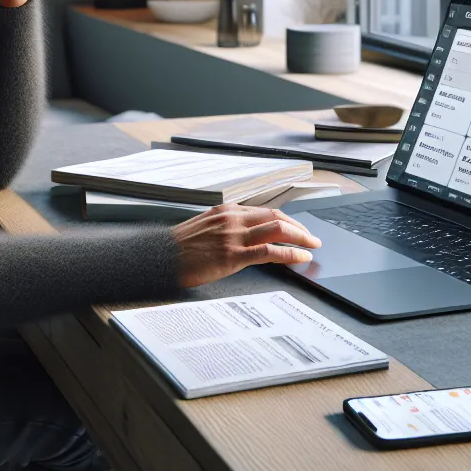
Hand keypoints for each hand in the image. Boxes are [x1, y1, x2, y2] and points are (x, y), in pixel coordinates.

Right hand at [172, 204, 322, 287]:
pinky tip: (301, 257)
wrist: (157, 258)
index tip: (297, 228)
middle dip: (299, 226)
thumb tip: (243, 237)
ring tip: (312, 246)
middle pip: (276, 216)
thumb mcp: (203, 230)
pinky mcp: (232, 255)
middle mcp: (232, 218)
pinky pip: (270, 250)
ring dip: (301, 237)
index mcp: (225, 211)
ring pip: (278, 228)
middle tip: (312, 237)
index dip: (286, 220)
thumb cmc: (177, 249)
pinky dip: (290, 253)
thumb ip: (224, 229)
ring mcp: (233, 235)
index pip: (265, 211)